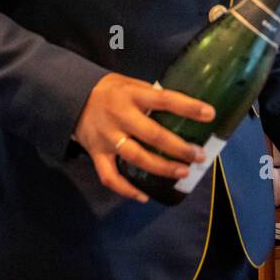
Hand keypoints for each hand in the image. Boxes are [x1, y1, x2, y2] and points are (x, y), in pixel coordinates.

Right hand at [72, 73, 214, 202]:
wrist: (69, 97)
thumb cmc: (109, 90)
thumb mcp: (130, 83)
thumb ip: (151, 95)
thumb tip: (183, 108)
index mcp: (131, 95)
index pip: (164, 99)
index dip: (188, 107)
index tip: (210, 114)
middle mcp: (120, 116)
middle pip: (153, 134)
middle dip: (178, 147)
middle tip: (198, 155)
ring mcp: (107, 137)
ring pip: (136, 157)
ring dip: (161, 168)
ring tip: (182, 172)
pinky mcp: (96, 153)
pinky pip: (110, 176)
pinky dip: (126, 189)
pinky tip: (144, 196)